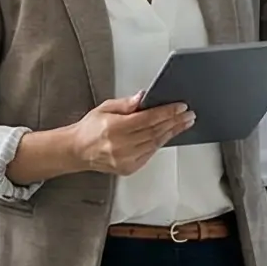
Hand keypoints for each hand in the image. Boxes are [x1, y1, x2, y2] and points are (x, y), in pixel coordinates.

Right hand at [62, 95, 192, 176]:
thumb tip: (144, 97)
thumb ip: (126, 104)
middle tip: (188, 115)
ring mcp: (125, 159)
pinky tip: (169, 135)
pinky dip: (160, 143)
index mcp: (114, 128)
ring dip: (172, 132)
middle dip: (174, 122)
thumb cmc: (90, 129)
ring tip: (184, 123)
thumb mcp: (105, 108)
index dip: (166, 112)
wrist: (78, 150)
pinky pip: (150, 154)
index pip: (148, 119)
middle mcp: (121, 145)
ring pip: (155, 143)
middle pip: (155, 131)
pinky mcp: (128, 168)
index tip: (180, 107)